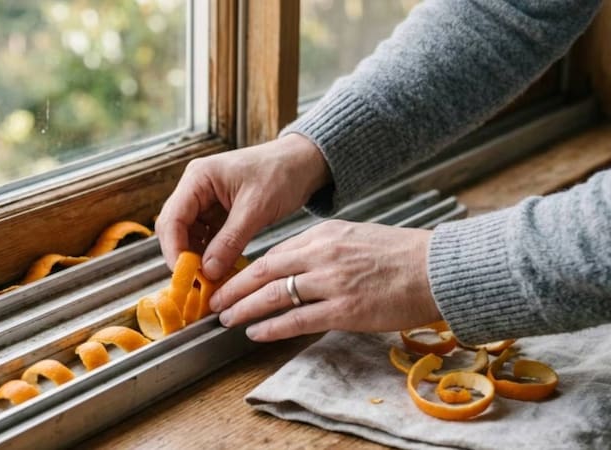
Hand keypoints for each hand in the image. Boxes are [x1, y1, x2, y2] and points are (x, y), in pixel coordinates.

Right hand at [156, 133, 330, 279]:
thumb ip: (230, 241)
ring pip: (189, 236)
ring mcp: (205, 201)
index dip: (174, 250)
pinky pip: (206, 238)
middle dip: (183, 257)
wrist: (302, 163)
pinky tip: (220, 271)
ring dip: (197, 259)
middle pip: (174, 228)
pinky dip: (211, 255)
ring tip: (210, 282)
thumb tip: (207, 272)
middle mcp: (195, 188)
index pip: (172, 218)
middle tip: (195, 284)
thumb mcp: (256, 209)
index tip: (185, 277)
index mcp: (198, 178)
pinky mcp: (217, 213)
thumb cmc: (281, 174)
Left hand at [209, 220, 440, 341]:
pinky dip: (272, 327)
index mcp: (324, 234)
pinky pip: (297, 319)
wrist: (437, 268)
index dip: (247, 270)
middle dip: (234, 288)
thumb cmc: (400, 254)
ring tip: (227, 318)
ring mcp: (332, 282)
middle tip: (215, 300)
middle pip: (264, 271)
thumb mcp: (354, 236)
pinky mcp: (345, 309)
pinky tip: (256, 333)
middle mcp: (322, 255)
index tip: (231, 280)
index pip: (274, 252)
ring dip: (245, 308)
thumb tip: (293, 264)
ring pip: (274, 295)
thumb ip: (322, 248)